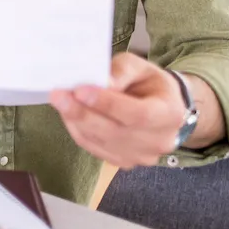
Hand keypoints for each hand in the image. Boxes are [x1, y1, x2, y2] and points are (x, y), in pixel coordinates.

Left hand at [48, 53, 188, 168]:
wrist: (162, 108)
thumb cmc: (149, 84)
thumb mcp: (141, 67)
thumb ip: (122, 72)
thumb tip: (102, 83)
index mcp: (169, 114)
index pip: (138, 114)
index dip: (108, 104)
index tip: (80, 91)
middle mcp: (158, 141)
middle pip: (115, 132)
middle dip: (82, 113)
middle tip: (58, 96)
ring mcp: (141, 156)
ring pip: (100, 142)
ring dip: (76, 121)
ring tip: (61, 101)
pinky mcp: (123, 162)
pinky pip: (94, 148)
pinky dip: (78, 131)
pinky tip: (69, 114)